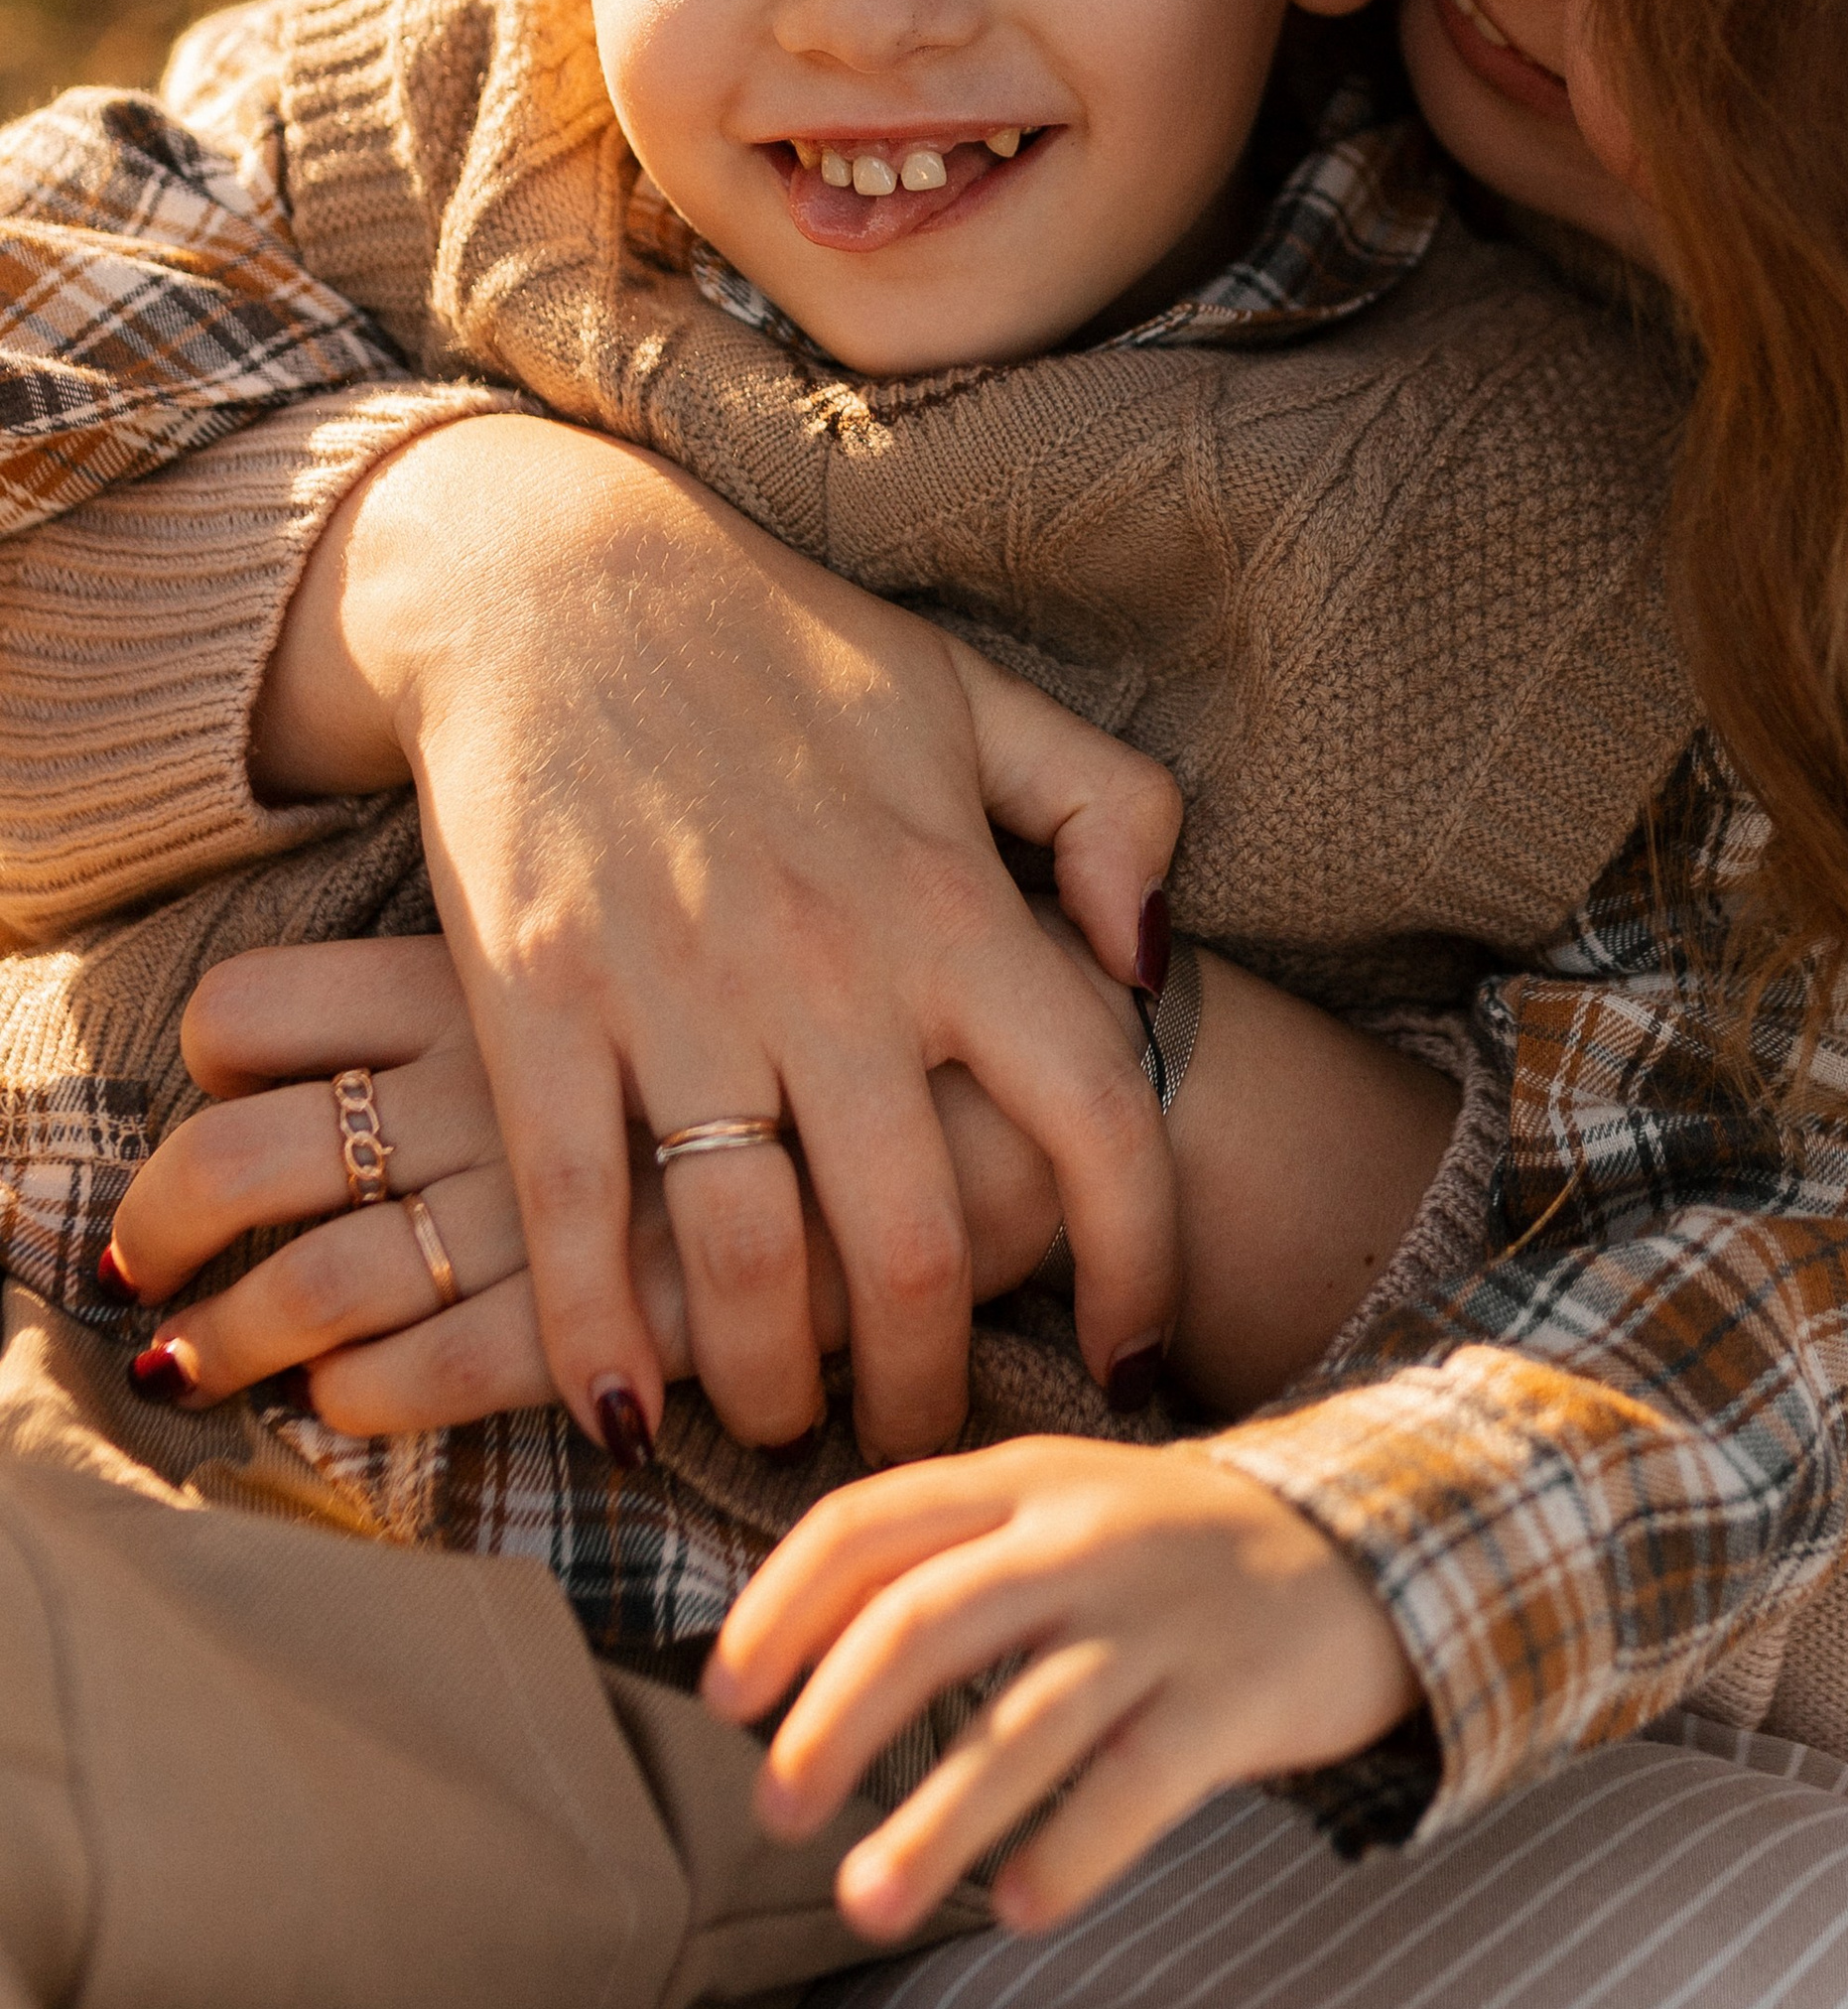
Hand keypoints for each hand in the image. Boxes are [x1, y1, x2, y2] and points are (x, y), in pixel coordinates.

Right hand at [249, 413, 1183, 1466]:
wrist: (550, 576)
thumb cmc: (781, 648)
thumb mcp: (977, 697)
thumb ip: (1109, 813)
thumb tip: (1152, 972)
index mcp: (950, 898)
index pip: (1095, 1115)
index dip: (1138, 1257)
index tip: (1138, 1347)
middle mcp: (828, 962)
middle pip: (912, 1244)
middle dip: (929, 1382)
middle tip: (925, 1432)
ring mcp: (675, 987)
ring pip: (746, 1261)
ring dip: (774, 1383)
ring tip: (790, 1420)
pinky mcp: (535, 999)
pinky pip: (574, 1212)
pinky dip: (596, 1337)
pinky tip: (625, 1411)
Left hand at [705, 1438, 1419, 1933]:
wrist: (1367, 1545)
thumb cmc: (1172, 1551)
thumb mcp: (1059, 1510)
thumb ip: (944, 1556)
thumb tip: (789, 1657)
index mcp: (1021, 1481)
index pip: (866, 1523)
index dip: (780, 1609)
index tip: (723, 1698)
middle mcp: (1082, 1535)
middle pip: (927, 1619)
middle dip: (834, 1719)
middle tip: (773, 1810)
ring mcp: (1161, 1615)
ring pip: (1024, 1720)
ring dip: (933, 1821)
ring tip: (861, 1905)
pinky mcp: (1233, 1696)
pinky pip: (1135, 1785)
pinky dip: (1068, 1851)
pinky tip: (1014, 1906)